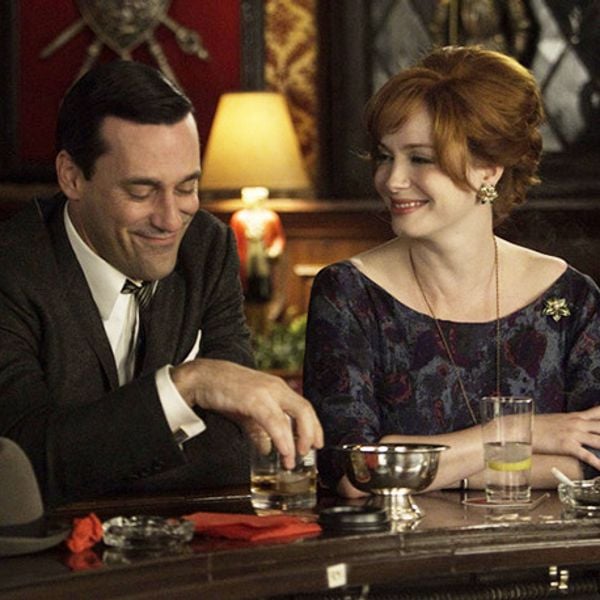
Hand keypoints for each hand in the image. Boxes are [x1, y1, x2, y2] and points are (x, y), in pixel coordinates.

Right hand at [171, 359, 322, 468]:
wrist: (203, 377)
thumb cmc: (225, 391)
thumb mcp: (247, 412)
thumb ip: (259, 430)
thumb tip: (268, 449)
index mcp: (278, 389)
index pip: (305, 407)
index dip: (314, 426)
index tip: (317, 444)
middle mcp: (277, 388)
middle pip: (306, 410)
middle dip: (311, 434)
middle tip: (308, 453)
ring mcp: (267, 392)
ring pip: (295, 414)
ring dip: (297, 440)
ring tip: (292, 460)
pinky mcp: (254, 399)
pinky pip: (275, 421)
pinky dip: (282, 438)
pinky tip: (283, 451)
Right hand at [533, 407, 599, 470]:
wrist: (521, 428)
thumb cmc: (534, 425)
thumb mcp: (555, 420)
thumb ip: (569, 423)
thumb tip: (576, 428)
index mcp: (574, 416)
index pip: (597, 413)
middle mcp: (576, 423)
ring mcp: (573, 434)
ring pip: (599, 440)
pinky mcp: (567, 445)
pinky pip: (587, 456)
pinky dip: (597, 463)